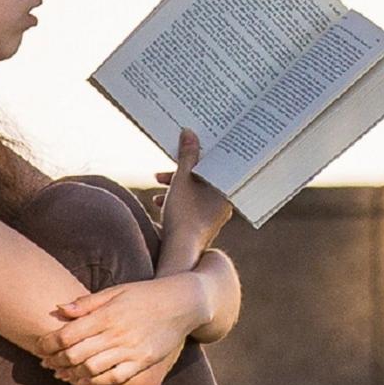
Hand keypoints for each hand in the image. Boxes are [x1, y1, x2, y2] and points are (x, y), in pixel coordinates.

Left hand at [35, 275, 206, 384]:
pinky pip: (114, 378)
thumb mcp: (115, 291)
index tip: (40, 346)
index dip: (48, 343)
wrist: (182, 303)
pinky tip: (84, 380)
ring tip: (61, 372)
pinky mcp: (142, 362)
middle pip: (75, 355)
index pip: (67, 335)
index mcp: (107, 315)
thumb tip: (59, 308)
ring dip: (72, 373)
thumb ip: (87, 303)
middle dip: (55, 360)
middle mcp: (117, 334)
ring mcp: (131, 350)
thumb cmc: (145, 294)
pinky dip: (95, 382)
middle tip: (45, 362)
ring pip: (91, 369)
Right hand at [153, 128, 232, 251]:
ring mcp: (215, 216)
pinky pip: (192, 206)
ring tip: (157, 192)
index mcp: (226, 188)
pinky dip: (177, 201)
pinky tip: (159, 204)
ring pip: (195, 193)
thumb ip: (186, 155)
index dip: (196, 155)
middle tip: (163, 173)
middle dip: (180, 174)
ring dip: (175, 189)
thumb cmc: (184, 215)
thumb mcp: (181, 179)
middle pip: (202, 179)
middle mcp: (225, 202)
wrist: (181, 252)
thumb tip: (189, 132)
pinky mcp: (204, 226)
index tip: (183, 151)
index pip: (214, 164)